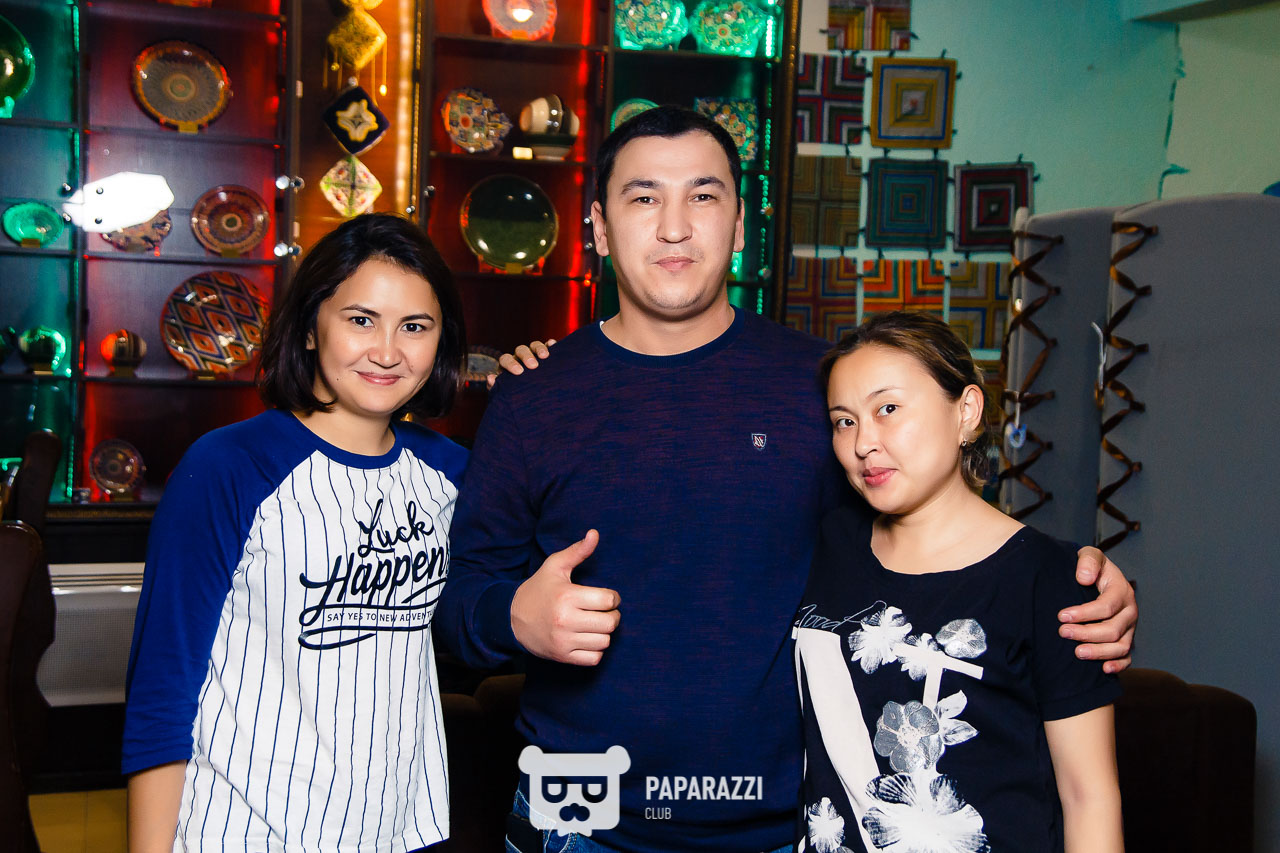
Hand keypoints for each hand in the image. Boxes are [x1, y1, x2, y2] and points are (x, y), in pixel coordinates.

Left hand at [486, 339, 556, 387]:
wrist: (529, 397)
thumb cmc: (515, 394)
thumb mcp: (505, 392)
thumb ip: (496, 387)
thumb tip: (491, 378)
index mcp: (508, 365)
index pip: (506, 359)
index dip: (511, 364)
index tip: (519, 372)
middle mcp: (520, 357)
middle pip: (520, 350)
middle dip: (526, 356)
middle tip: (533, 365)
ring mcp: (534, 354)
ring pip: (534, 345)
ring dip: (539, 349)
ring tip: (545, 356)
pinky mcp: (546, 354)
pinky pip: (548, 345)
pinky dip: (550, 344)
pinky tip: (553, 344)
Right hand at [510, 529, 620, 665]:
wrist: (512, 618)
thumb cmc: (539, 589)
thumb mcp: (555, 566)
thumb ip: (577, 551)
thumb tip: (594, 533)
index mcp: (567, 596)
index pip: (608, 600)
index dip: (613, 598)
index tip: (606, 597)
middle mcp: (565, 620)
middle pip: (610, 623)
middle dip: (612, 615)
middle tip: (604, 611)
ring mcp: (563, 640)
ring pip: (604, 641)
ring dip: (604, 632)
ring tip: (594, 624)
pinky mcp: (562, 656)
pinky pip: (594, 658)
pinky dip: (595, 650)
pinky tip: (587, 638)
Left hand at [1059, 546, 1136, 672]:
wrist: (1096, 578)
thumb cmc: (1090, 567)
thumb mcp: (1089, 556)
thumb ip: (1088, 561)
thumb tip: (1084, 578)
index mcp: (1121, 590)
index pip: (1106, 606)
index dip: (1084, 613)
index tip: (1061, 616)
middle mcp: (1129, 611)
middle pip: (1113, 629)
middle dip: (1087, 633)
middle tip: (1062, 633)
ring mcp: (1129, 628)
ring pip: (1120, 646)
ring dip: (1099, 652)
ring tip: (1077, 652)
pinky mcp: (1126, 639)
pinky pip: (1127, 658)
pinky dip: (1119, 666)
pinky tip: (1104, 670)